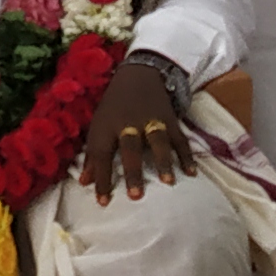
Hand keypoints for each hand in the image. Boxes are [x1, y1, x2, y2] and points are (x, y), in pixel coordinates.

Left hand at [81, 53, 198, 200]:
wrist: (138, 73)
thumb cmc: (114, 106)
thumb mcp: (98, 124)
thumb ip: (93, 154)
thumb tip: (84, 183)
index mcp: (106, 124)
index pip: (101, 153)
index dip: (100, 177)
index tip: (102, 202)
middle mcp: (128, 122)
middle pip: (130, 146)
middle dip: (132, 171)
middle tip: (135, 196)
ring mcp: (151, 119)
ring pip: (157, 140)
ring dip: (162, 161)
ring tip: (168, 182)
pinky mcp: (170, 118)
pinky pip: (180, 138)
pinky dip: (186, 155)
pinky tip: (191, 172)